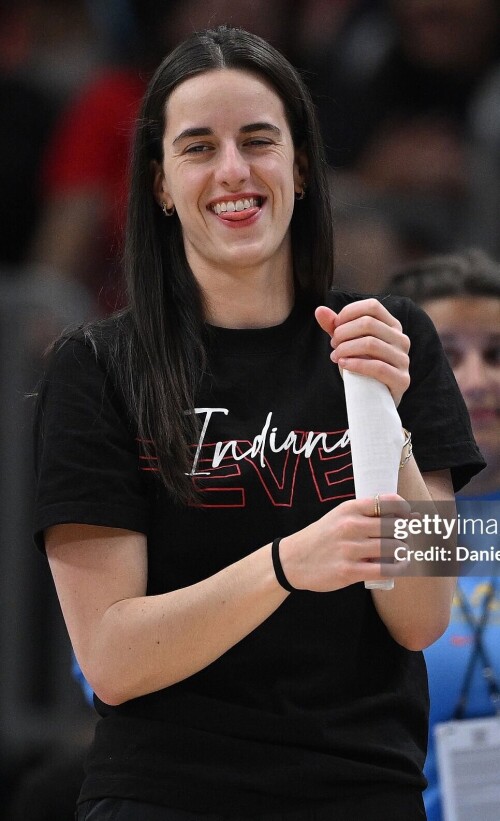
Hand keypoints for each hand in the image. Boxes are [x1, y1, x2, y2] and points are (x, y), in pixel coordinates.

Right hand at [279, 494, 410, 591]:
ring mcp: (349, 549)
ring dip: (404, 551)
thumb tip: (408, 515)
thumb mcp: (340, 516)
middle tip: (410, 538)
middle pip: (395, 527)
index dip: (406, 510)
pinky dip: (399, 568)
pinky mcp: (349, 571)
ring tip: (404, 552)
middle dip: (408, 533)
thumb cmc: (323, 537)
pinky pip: (384, 569)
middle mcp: (350, 526)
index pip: (389, 503)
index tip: (411, 517)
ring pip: (393, 548)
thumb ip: (367, 515)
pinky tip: (401, 565)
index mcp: (349, 508)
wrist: (293, 560)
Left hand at [315, 298, 410, 406]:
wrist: (372, 400)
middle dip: (343, 333)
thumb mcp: (347, 344)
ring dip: (346, 348)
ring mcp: (403, 360)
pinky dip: (355, 364)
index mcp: (392, 326)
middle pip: (368, 323)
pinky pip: (377, 367)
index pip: (372, 307)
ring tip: (335, 356)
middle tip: (333, 345)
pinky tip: (343, 365)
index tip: (335, 327)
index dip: (348, 313)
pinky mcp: (401, 380)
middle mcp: (401, 340)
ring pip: (371, 343)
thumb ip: (335, 327)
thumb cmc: (361, 367)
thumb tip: (319, 310)